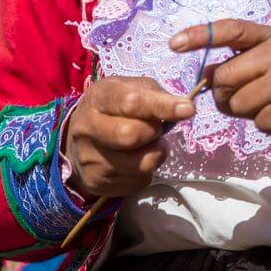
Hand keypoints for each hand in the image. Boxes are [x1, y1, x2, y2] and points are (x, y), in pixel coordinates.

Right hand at [62, 76, 194, 199]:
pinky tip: (136, 159)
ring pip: (141, 164)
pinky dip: (147, 171)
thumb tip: (184, 109)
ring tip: (148, 144)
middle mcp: (86, 127)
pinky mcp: (95, 182)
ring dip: (156, 154)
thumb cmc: (116, 106)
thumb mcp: (132, 88)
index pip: (131, 102)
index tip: (187, 110)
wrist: (83, 135)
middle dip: (154, 132)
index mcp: (98, 97)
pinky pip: (138, 181)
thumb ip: (156, 95)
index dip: (162, 106)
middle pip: (131, 135)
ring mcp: (88, 158)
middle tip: (156, 128)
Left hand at [170, 20, 270, 150]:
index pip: (231, 30)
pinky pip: (258, 123)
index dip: (200, 35)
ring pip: (237, 104)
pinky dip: (268, 126)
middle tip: (247, 99)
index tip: (173, 44)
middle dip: (225, 94)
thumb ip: (248, 61)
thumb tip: (207, 72)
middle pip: (224, 77)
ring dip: (249, 113)